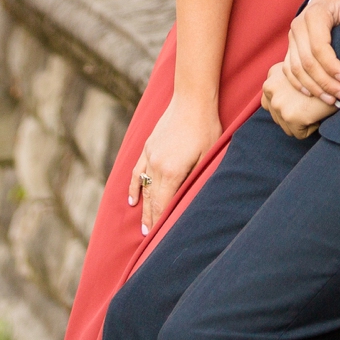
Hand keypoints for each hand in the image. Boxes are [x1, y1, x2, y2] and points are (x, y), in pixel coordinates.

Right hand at [127, 97, 222, 235]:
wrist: (192, 99)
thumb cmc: (206, 128)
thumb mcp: (207, 157)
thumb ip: (195, 180)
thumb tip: (188, 201)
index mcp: (172, 172)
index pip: (164, 205)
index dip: (161, 222)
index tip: (159, 239)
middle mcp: (157, 165)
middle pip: (152, 199)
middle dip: (151, 219)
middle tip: (149, 238)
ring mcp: (150, 155)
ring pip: (144, 187)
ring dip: (143, 207)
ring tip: (142, 225)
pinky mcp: (148, 146)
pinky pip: (137, 171)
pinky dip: (134, 187)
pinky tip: (132, 199)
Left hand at [261, 62, 337, 138]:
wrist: (339, 80)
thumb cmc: (325, 75)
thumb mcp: (301, 72)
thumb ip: (289, 83)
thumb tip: (288, 99)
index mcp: (272, 75)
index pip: (271, 100)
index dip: (289, 103)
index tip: (302, 100)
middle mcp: (269, 87)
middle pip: (276, 115)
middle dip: (293, 114)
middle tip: (310, 104)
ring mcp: (278, 102)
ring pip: (286, 126)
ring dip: (301, 122)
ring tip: (313, 108)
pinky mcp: (290, 116)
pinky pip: (299, 134)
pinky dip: (311, 128)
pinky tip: (318, 113)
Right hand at [284, 0, 339, 103]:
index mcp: (314, 14)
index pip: (319, 47)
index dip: (331, 66)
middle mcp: (298, 27)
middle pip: (307, 62)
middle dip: (326, 83)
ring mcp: (293, 38)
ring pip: (297, 69)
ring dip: (314, 88)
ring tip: (333, 100)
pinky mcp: (291, 47)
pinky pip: (289, 70)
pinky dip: (299, 84)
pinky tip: (314, 95)